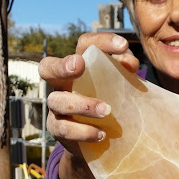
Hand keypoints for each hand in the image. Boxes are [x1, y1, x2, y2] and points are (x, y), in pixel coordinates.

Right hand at [39, 32, 138, 153]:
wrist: (103, 136)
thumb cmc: (112, 100)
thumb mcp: (121, 82)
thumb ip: (125, 69)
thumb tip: (130, 63)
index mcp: (80, 65)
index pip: (84, 45)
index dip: (101, 41)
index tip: (123, 45)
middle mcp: (63, 82)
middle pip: (48, 67)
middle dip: (62, 65)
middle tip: (79, 66)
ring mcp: (57, 106)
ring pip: (57, 101)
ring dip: (82, 104)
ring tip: (107, 111)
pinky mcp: (58, 128)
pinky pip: (63, 128)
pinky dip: (82, 131)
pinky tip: (101, 134)